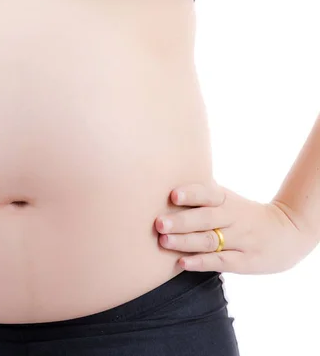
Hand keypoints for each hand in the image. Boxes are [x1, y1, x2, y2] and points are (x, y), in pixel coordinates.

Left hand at [155, 183, 317, 273]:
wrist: (288, 231)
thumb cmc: (242, 213)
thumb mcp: (227, 199)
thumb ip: (201, 194)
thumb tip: (161, 183)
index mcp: (226, 200)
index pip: (208, 194)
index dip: (191, 194)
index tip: (173, 195)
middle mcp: (233, 218)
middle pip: (206, 218)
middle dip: (181, 221)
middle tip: (158, 223)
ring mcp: (240, 240)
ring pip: (210, 240)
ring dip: (185, 242)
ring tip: (164, 241)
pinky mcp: (245, 261)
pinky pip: (222, 262)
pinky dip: (202, 262)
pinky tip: (183, 262)